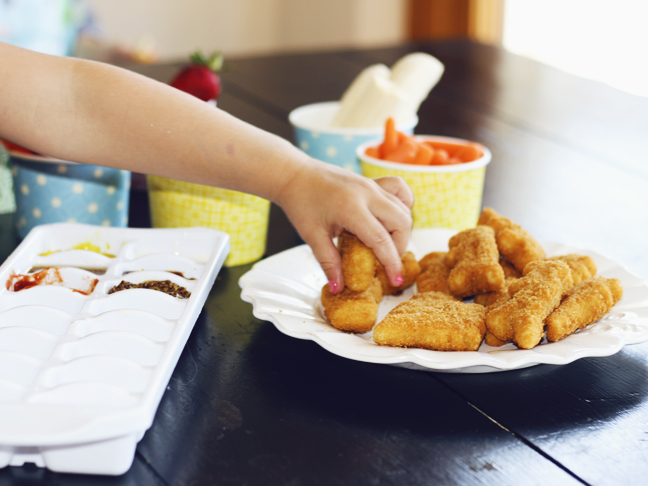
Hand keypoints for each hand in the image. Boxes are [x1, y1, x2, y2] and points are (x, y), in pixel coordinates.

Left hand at [276, 159, 412, 292]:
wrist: (294, 174)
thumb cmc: (300, 203)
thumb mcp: (312, 236)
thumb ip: (329, 263)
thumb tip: (339, 287)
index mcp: (351, 208)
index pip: (381, 239)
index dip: (391, 262)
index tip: (395, 280)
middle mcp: (367, 193)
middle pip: (402, 222)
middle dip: (400, 247)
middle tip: (386, 261)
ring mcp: (372, 184)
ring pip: (404, 207)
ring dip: (401, 229)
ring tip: (386, 243)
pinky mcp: (372, 180)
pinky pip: (399, 189)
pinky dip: (403, 204)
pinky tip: (392, 218)